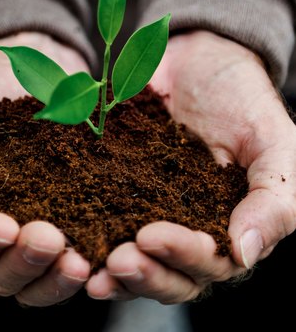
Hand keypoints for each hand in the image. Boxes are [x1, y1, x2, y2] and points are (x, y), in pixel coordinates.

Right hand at [0, 32, 93, 305]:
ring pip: (32, 284)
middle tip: (48, 238)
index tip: (2, 224)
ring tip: (77, 259)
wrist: (8, 72)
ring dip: (52, 278)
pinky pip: (67, 267)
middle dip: (20, 263)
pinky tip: (98, 261)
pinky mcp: (63, 230)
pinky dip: (81, 271)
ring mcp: (21, 243)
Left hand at [86, 30, 295, 302]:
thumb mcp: (274, 142)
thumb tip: (243, 254)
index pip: (208, 264)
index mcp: (226, 232)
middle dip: (141, 274)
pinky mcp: (106, 195)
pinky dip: (78, 236)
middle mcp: (182, 234)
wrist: (195, 60)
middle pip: (164, 275)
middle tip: (116, 260)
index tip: (151, 236)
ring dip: (108, 271)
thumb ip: (275, 199)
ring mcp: (141, 216)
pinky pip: (91, 223)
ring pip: (127, 262)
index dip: (181, 257)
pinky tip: (61, 238)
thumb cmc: (243, 102)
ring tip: (85, 267)